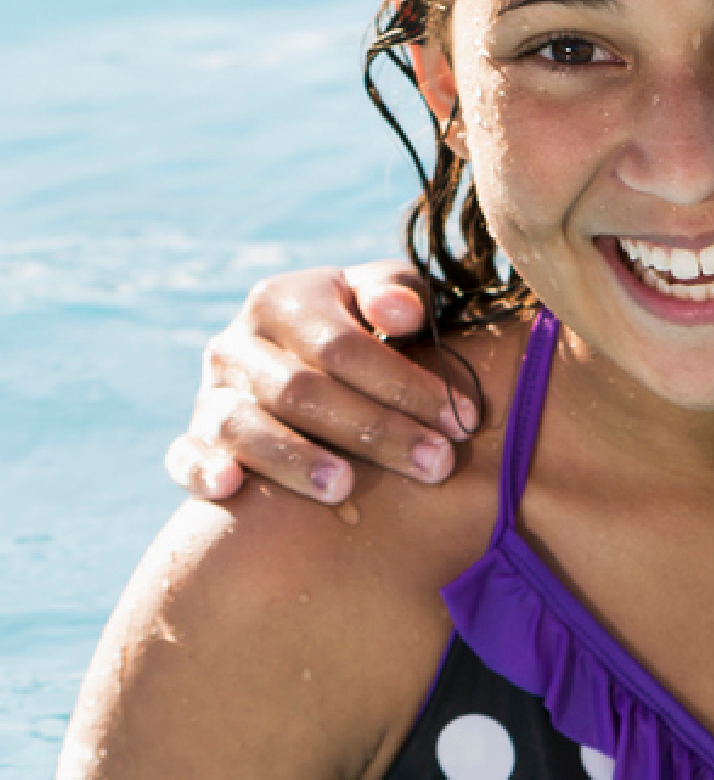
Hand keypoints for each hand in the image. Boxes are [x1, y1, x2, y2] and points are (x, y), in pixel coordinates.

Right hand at [166, 262, 474, 504]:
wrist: (308, 363)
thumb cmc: (367, 329)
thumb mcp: (386, 297)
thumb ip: (399, 291)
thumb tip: (401, 312)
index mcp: (283, 300)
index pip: (344, 346)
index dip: (405, 385)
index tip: (462, 421)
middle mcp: (237, 344)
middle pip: (301, 392)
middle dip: (374, 431)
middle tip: (436, 464)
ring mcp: (210, 394)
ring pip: (241, 426)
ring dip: (293, 458)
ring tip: (345, 487)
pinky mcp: (193, 439)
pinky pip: (184, 457)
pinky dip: (202, 471)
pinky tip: (232, 488)